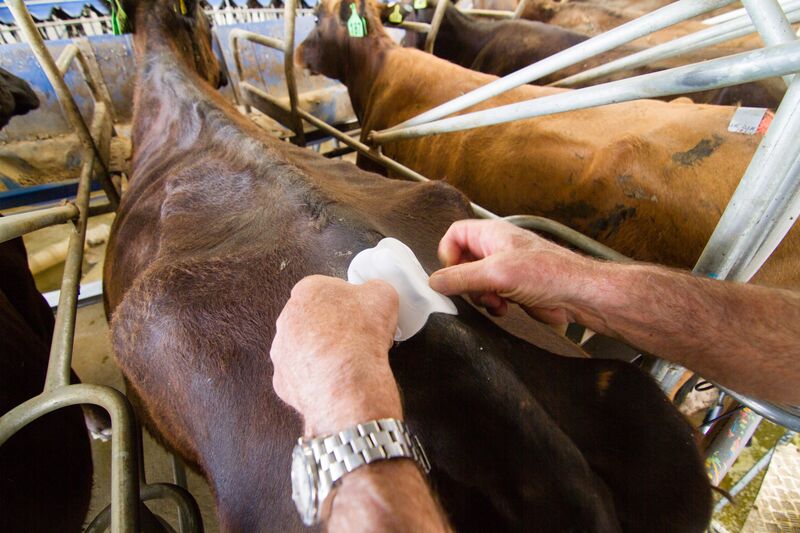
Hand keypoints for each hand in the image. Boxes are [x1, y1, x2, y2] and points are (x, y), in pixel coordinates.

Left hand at [271, 275, 402, 436]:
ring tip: (346, 362)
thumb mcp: (384, 295)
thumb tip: (375, 294)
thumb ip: (375, 288)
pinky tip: (334, 379)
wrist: (348, 382)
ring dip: (320, 353)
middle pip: (312, 318)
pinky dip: (315, 378)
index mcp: (308, 290)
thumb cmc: (361, 337)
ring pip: (303, 348)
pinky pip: (300, 375)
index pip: (328, 290)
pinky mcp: (282, 379)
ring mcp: (281, 350)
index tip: (360, 314)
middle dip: (331, 327)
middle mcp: (287, 318)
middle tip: (355, 338)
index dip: (348, 303)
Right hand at [429, 219, 603, 325]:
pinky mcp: (512, 287)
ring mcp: (505, 269)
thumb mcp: (496, 273)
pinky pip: (489, 295)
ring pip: (475, 282)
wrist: (577, 294)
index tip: (452, 274)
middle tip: (477, 291)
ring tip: (496, 300)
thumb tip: (434, 281)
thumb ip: (461, 277)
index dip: (448, 254)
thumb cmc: (549, 273)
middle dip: (466, 282)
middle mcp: (496, 248)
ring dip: (480, 296)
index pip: (454, 235)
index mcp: (491, 234)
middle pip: (462, 262)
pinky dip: (492, 304)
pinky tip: (505, 308)